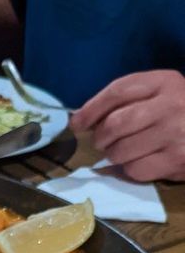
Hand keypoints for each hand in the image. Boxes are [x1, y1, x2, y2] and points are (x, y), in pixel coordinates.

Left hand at [70, 71, 184, 181]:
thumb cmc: (182, 112)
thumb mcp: (162, 93)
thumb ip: (129, 99)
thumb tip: (82, 119)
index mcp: (164, 82)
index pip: (118, 91)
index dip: (92, 108)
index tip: (77, 123)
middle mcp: (169, 105)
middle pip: (115, 124)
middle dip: (101, 137)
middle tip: (102, 142)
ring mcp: (173, 134)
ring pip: (121, 150)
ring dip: (113, 156)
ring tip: (123, 152)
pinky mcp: (175, 161)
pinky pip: (134, 170)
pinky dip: (130, 169)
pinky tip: (141, 162)